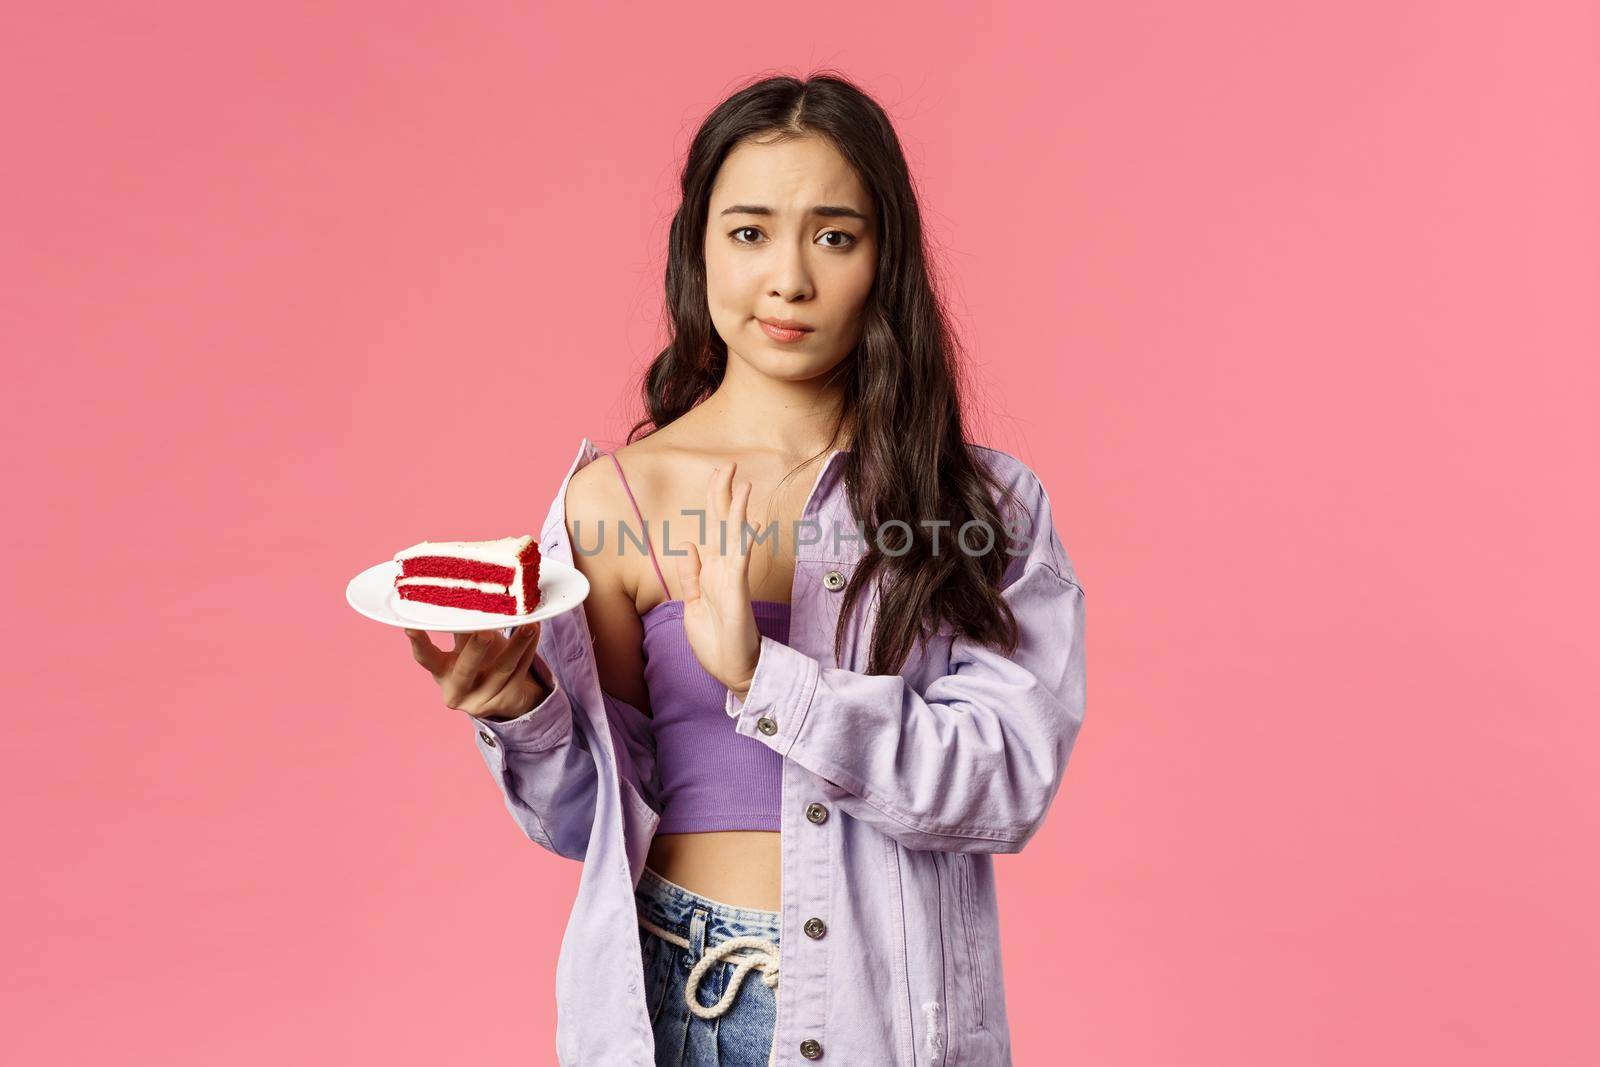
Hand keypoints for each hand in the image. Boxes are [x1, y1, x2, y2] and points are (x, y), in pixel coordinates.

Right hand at [404, 621, 549, 721]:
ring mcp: (482, 700)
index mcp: (441, 672)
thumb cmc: (480, 661)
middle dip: (476, 649)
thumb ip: (463, 627)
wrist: (505, 694)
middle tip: (485, 631)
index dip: (419, 643)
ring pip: (502, 669)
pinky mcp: (506, 701)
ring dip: (517, 643)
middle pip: (466, 669)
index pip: (426, 659)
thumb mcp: (466, 646)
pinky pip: (520, 672)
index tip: (410, 627)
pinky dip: (529, 649)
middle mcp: (457, 690)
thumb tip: (464, 590)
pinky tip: (535, 631)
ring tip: (528, 624)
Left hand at [674, 461, 760, 697]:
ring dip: (737, 511)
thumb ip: (690, 575)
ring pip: (733, 538)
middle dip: (724, 494)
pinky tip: (746, 524)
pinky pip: (738, 564)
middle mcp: (723, 570)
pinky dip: (741, 543)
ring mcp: (731, 581)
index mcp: (711, 571)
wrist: (734, 670)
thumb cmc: (715, 640)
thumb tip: (688, 545)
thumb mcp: (691, 603)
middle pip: (723, 524)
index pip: (712, 528)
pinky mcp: (736, 595)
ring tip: (743, 485)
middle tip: (729, 465)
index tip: (719, 475)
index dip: (714, 501)